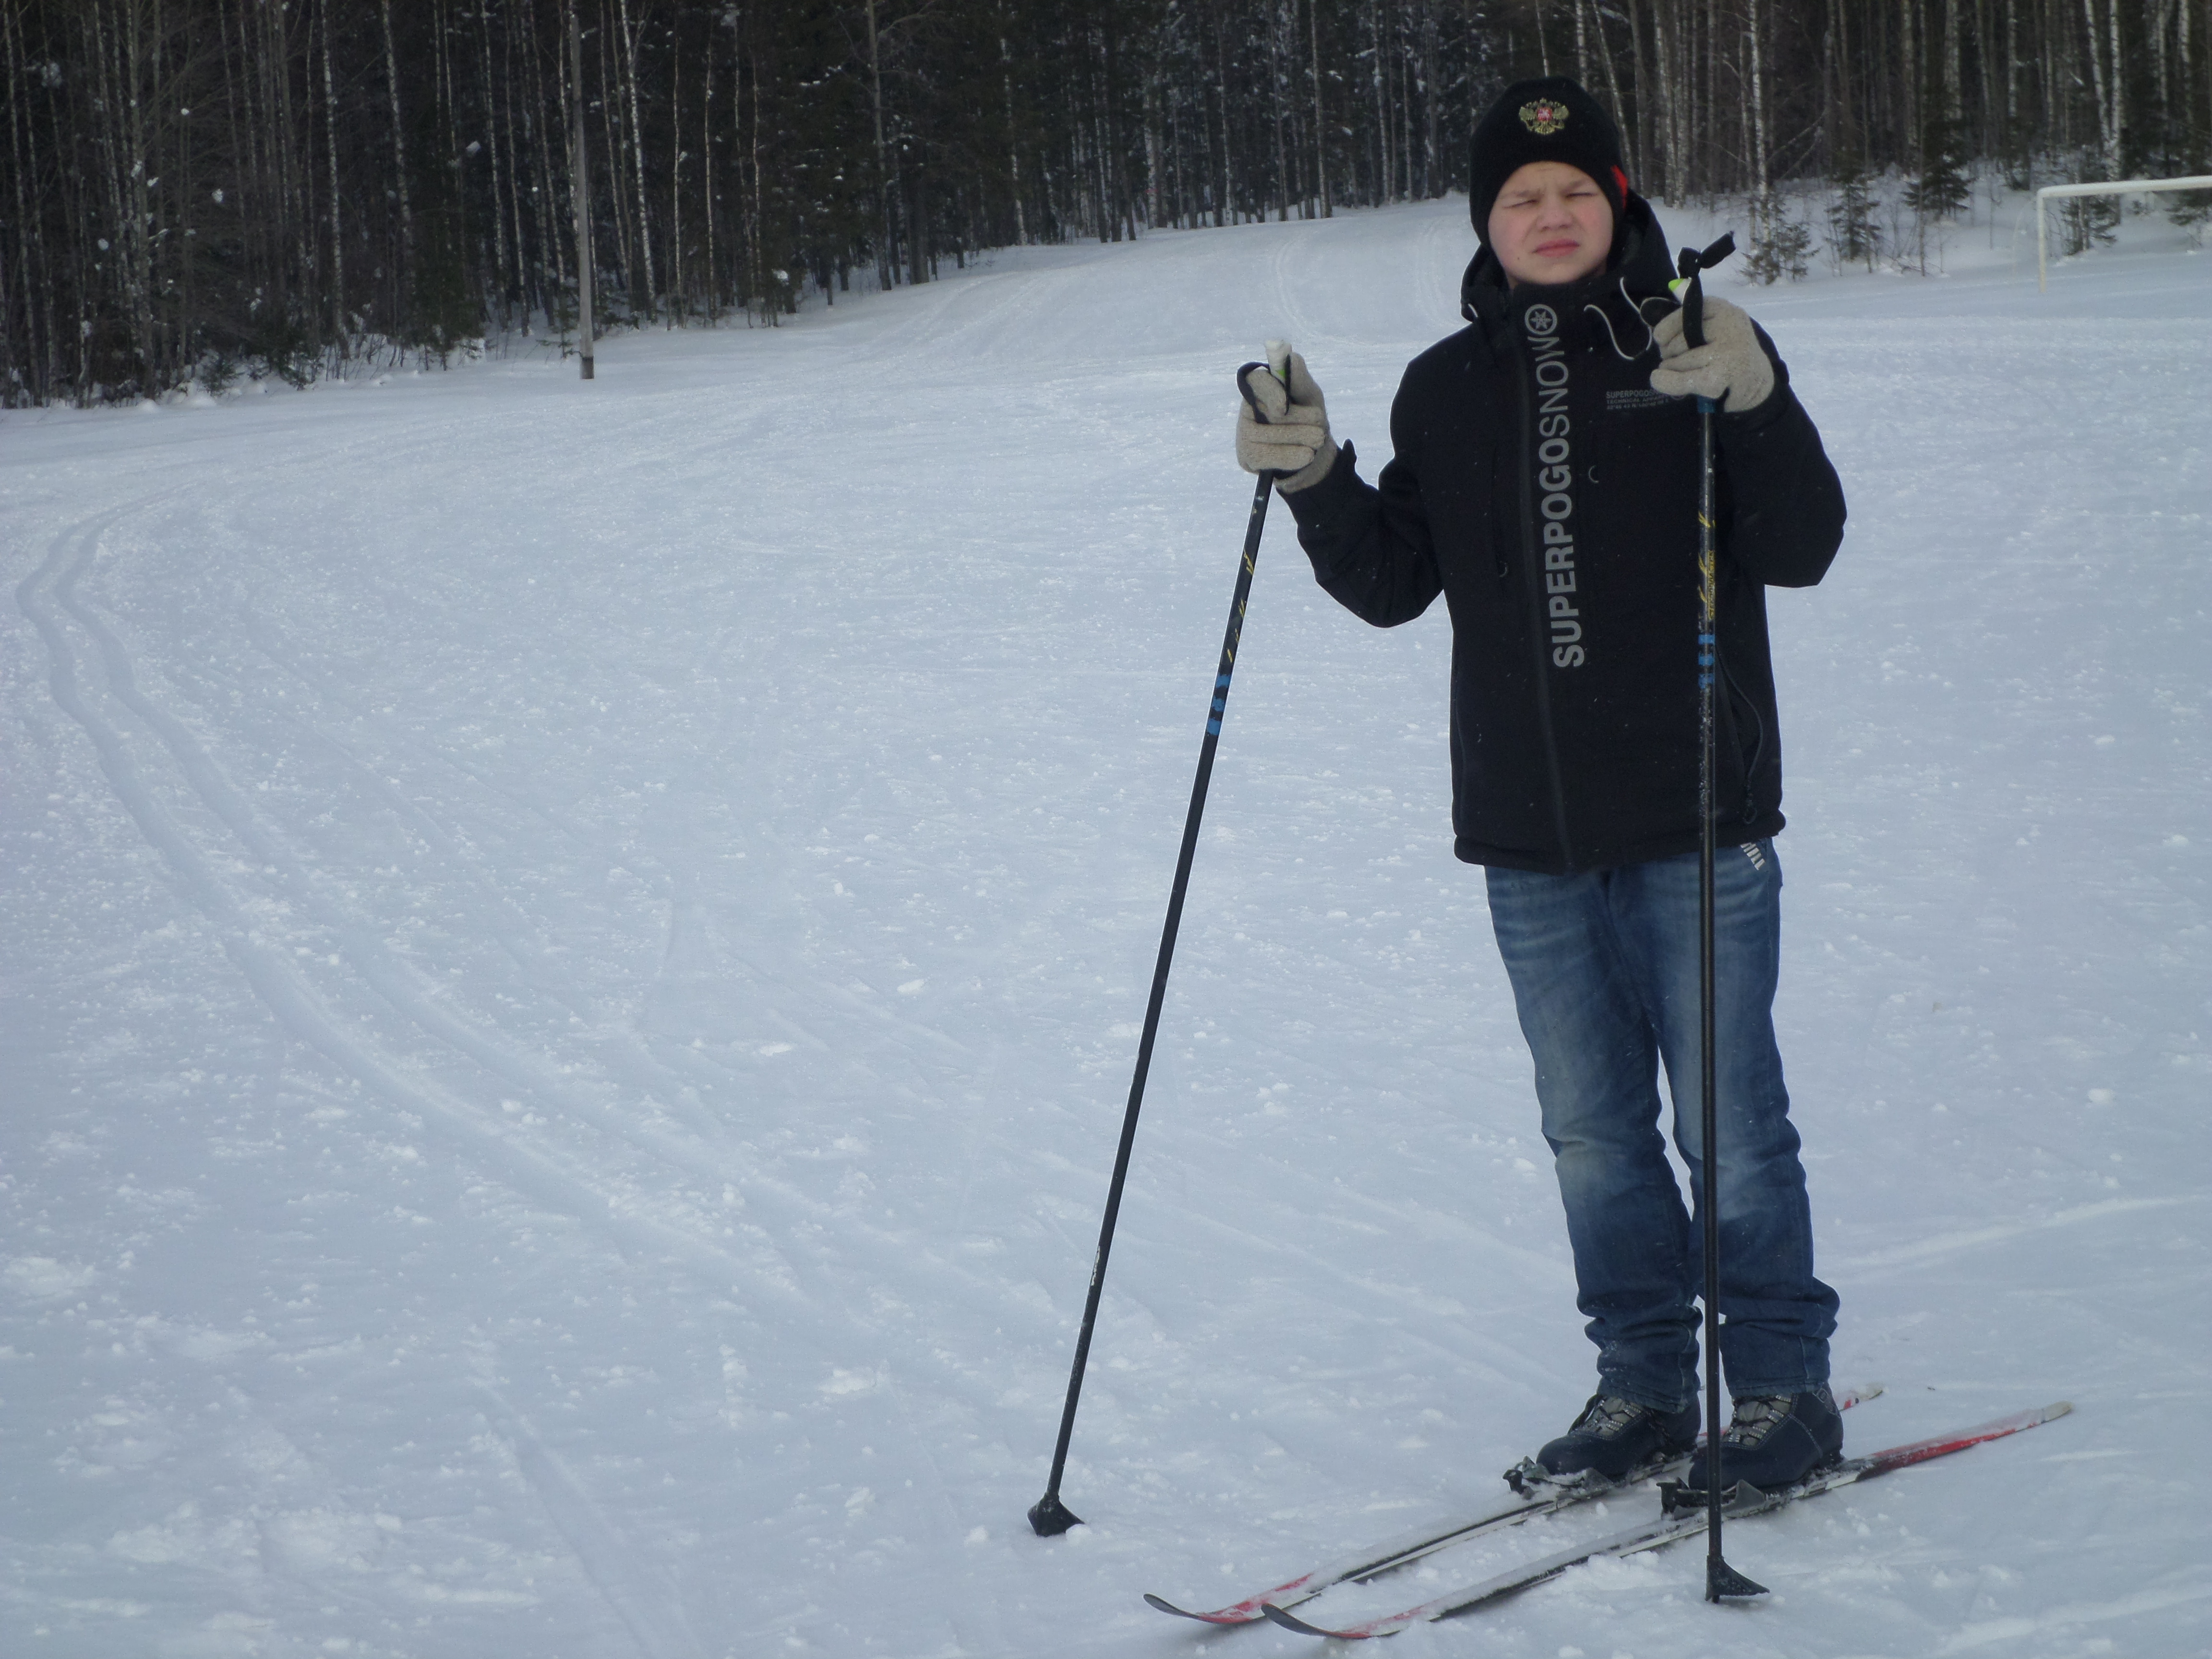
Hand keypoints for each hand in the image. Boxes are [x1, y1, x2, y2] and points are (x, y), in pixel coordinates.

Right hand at [1235, 351, 1337, 492]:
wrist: (1311, 452)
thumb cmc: (1308, 417)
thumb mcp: (1309, 396)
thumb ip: (1300, 379)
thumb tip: (1291, 359)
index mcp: (1260, 386)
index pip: (1256, 381)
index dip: (1270, 392)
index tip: (1283, 407)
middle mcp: (1247, 408)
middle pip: (1269, 412)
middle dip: (1300, 421)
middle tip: (1321, 428)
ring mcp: (1243, 434)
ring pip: (1271, 435)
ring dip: (1302, 438)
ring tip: (1318, 441)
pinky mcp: (1246, 456)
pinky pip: (1269, 456)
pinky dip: (1292, 456)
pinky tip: (1306, 455)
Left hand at [1650, 297, 1774, 412]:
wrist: (1755, 378)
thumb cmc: (1725, 350)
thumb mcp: (1711, 327)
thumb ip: (1687, 323)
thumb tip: (1657, 335)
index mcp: (1723, 309)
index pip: (1683, 314)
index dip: (1665, 329)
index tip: (1661, 339)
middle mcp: (1728, 326)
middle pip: (1678, 342)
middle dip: (1669, 354)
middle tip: (1674, 360)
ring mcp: (1728, 351)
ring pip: (1679, 361)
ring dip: (1672, 370)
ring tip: (1686, 372)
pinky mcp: (1723, 376)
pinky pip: (1683, 380)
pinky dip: (1668, 382)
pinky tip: (1659, 380)